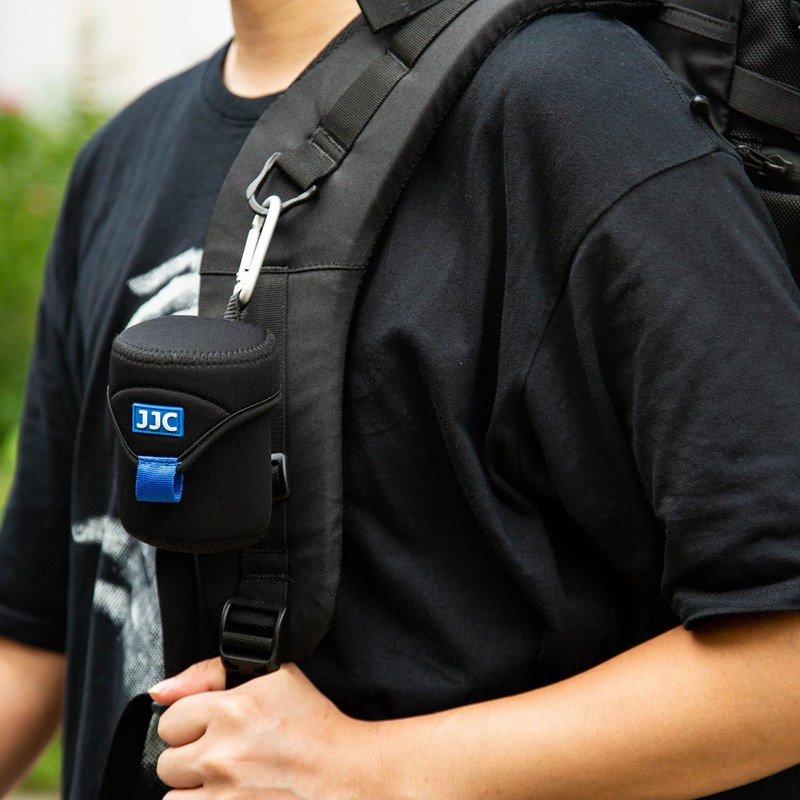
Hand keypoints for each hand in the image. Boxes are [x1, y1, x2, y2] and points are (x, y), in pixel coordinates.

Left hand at [151, 659, 384, 798]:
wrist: (347, 774)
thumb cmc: (315, 726)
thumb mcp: (275, 677)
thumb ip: (209, 674)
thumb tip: (160, 691)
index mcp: (231, 711)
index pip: (169, 721)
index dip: (192, 723)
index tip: (212, 727)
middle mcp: (222, 755)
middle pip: (167, 762)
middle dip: (192, 758)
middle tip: (225, 755)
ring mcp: (224, 797)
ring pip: (174, 797)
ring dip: (197, 790)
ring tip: (229, 781)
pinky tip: (233, 795)